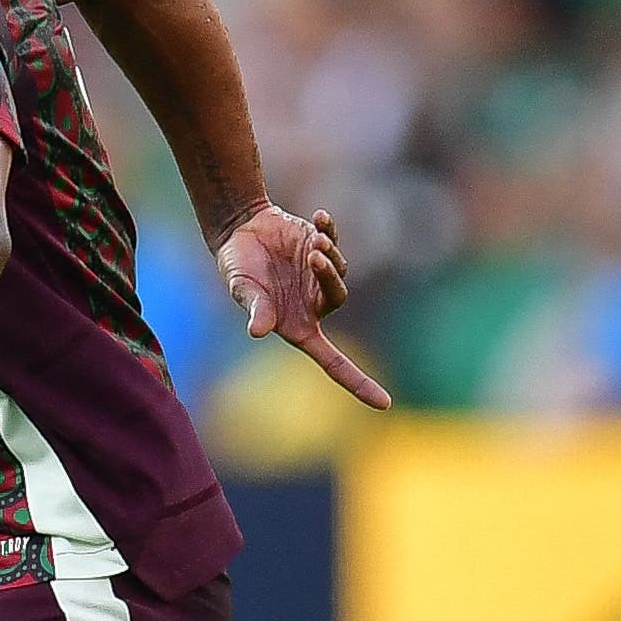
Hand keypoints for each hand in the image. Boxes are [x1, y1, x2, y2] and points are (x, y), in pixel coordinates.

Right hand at [218, 201, 390, 410]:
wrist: (239, 231)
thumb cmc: (237, 268)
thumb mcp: (242, 290)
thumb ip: (254, 308)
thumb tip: (258, 332)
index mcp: (298, 327)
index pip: (332, 362)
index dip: (358, 382)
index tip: (384, 404)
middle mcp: (312, 304)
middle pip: (339, 297)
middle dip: (330, 278)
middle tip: (314, 258)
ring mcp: (318, 276)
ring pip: (340, 271)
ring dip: (330, 256)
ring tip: (312, 243)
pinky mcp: (320, 248)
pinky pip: (335, 243)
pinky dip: (331, 230)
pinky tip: (319, 216)